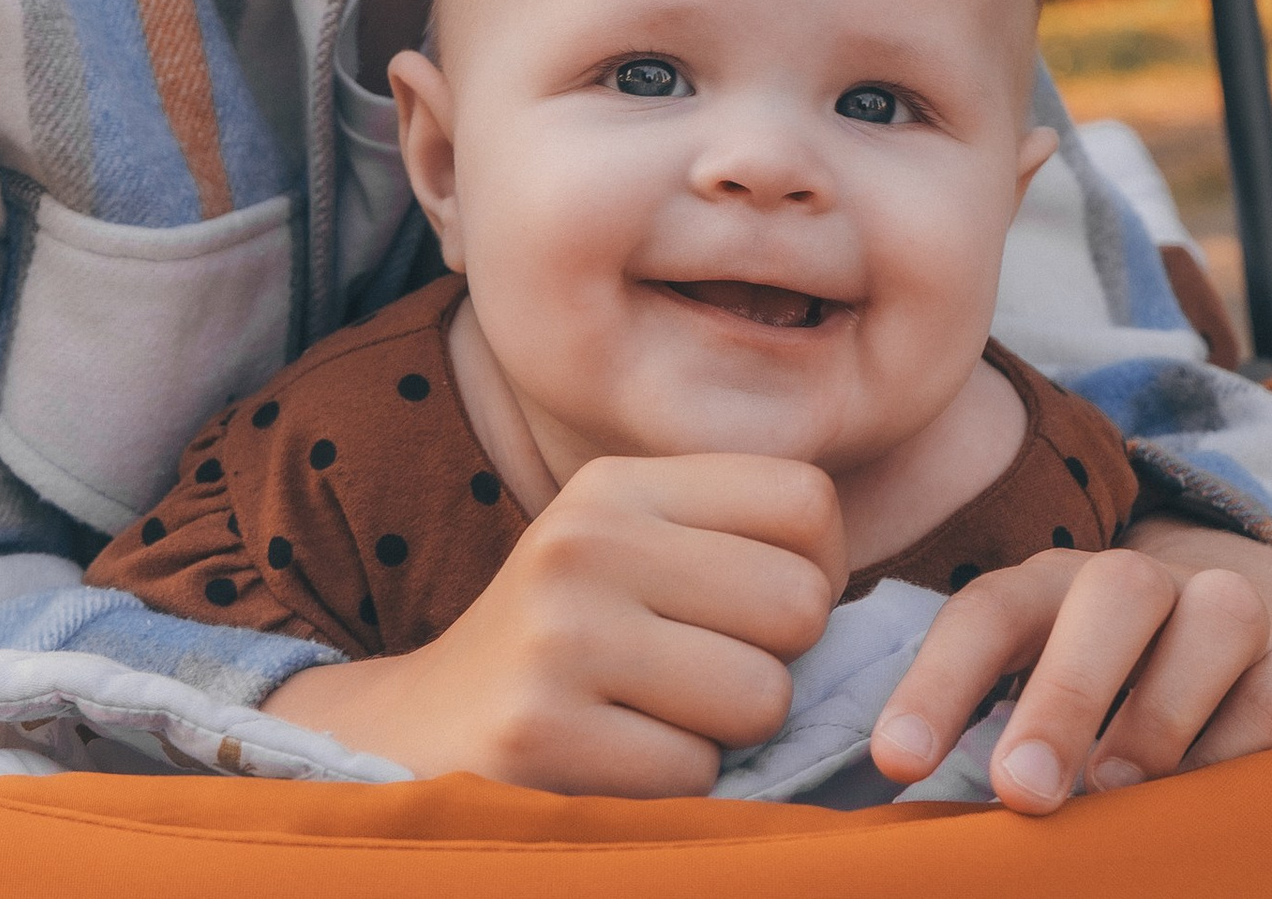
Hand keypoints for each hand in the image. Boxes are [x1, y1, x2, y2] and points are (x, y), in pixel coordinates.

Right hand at [263, 453, 846, 795]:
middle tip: (701, 679)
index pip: (806, 499)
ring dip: (726, 735)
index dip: (819, 572)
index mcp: (619, 484)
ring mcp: (560, 633)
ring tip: (651, 719)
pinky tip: (610, 761)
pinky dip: (673, 788)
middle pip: (798, 603)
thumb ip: (733, 547)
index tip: (762, 612)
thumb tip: (858, 598)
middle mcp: (587, 538)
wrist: (413, 733)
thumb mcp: (630, 556)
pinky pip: (695, 772)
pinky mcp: (540, 732)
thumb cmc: (564, 646)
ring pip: (761, 696)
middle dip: (775, 664)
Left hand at [868, 517, 1271, 814]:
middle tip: (1020, 789)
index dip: (937, 684)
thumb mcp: (1043, 688)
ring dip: (1160, 710)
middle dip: (1063, 691)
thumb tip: (942, 821)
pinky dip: (1237, 753)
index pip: (989, 612)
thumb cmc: (1113, 686)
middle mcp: (1141, 585)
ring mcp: (1228, 615)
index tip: (898, 763)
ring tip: (1113, 786)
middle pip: (1109, 595)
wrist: (1250, 631)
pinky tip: (1203, 804)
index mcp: (1054, 587)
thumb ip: (1001, 736)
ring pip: (1213, 619)